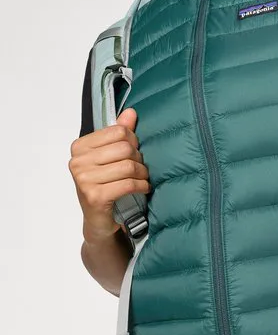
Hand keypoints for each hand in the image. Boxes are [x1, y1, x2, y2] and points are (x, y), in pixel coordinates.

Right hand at [69, 108, 150, 242]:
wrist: (98, 221)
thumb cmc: (105, 186)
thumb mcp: (111, 158)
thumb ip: (119, 133)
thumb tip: (130, 113)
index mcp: (80, 147)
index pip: (118, 131)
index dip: (133, 141)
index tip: (135, 152)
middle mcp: (78, 162)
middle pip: (125, 148)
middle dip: (139, 158)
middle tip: (141, 168)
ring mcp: (84, 179)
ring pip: (128, 166)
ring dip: (142, 174)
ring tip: (143, 179)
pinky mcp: (94, 196)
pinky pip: (127, 184)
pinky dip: (141, 185)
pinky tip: (144, 188)